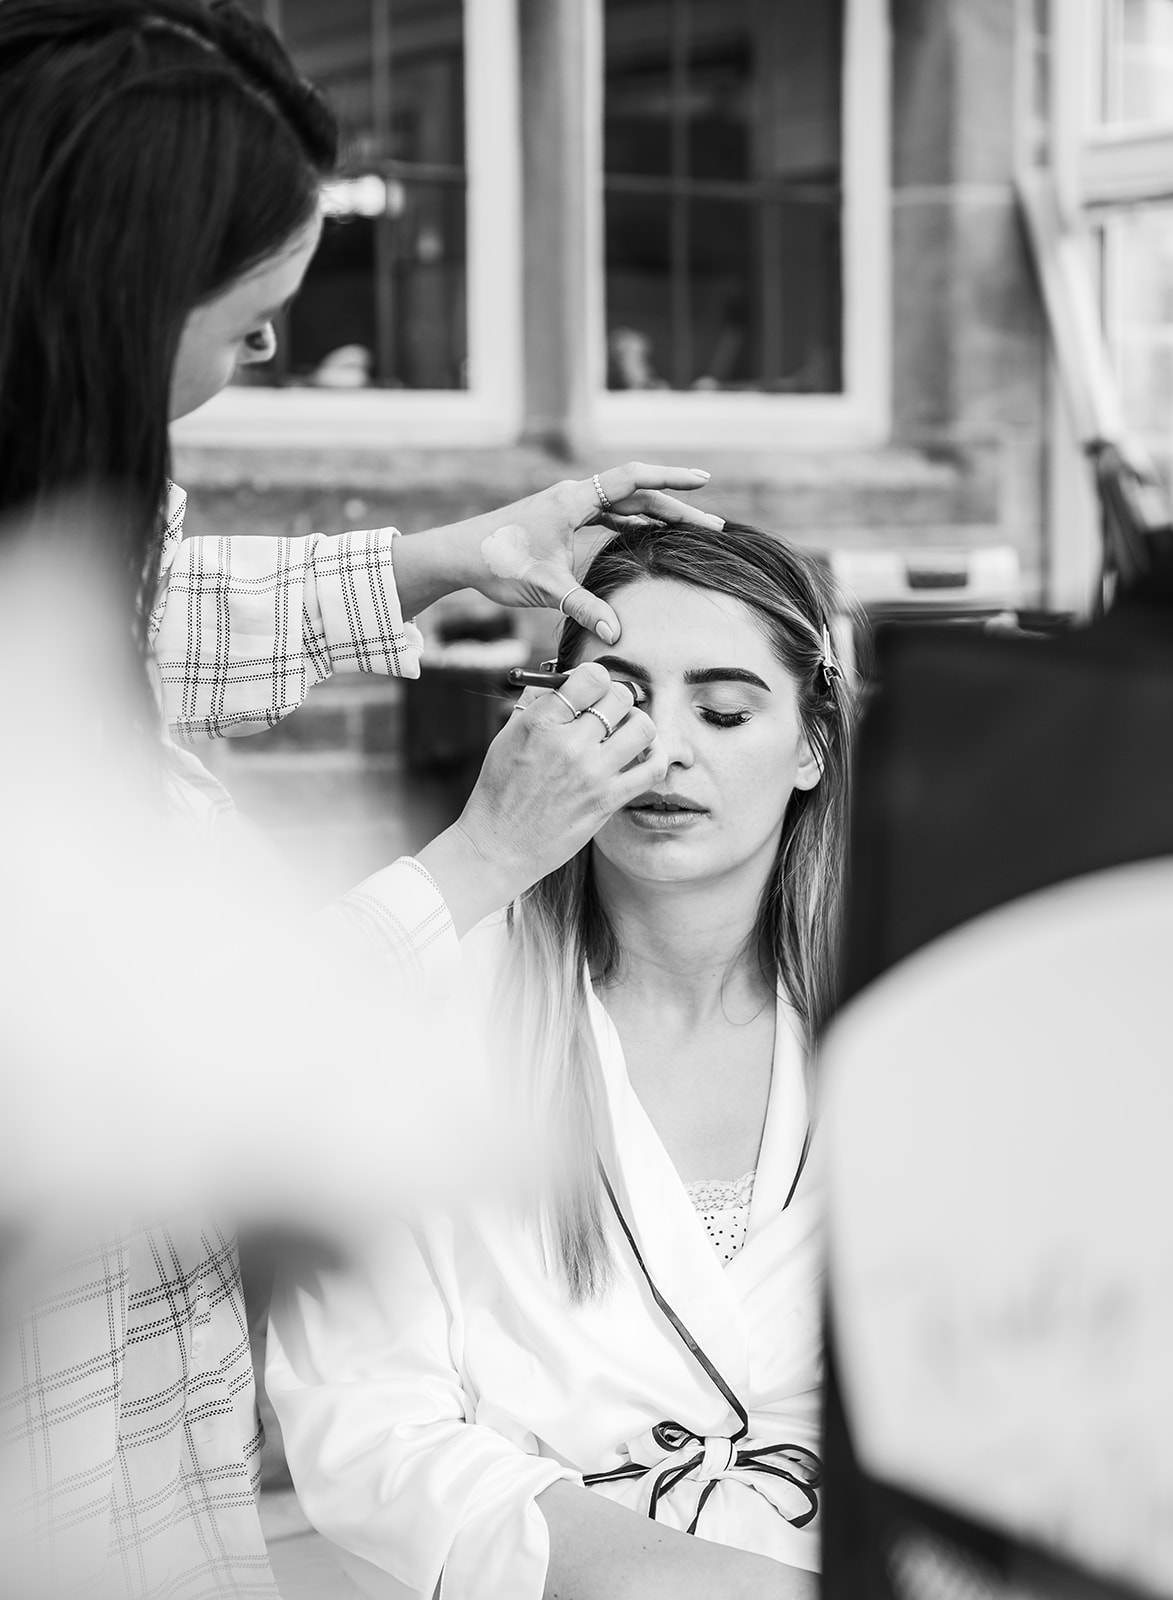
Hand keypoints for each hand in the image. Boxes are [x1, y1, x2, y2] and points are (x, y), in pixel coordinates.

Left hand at [394, 464, 723, 646]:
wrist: (458, 554)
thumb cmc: (498, 563)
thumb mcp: (544, 588)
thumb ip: (583, 607)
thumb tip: (616, 632)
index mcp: (573, 499)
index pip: (633, 479)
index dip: (671, 478)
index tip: (703, 482)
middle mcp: (574, 495)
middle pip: (637, 493)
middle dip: (677, 506)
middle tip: (712, 526)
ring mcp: (568, 505)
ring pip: (623, 503)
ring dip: (656, 513)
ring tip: (690, 528)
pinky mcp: (562, 518)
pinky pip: (607, 514)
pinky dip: (632, 520)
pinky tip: (649, 531)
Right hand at [414, 663, 667, 936]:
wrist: (499, 845)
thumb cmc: (500, 791)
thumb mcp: (506, 737)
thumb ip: (534, 703)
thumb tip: (561, 679)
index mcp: (540, 722)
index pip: (590, 677)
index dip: (595, 678)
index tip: (591, 689)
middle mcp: (569, 744)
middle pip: (620, 697)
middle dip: (617, 698)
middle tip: (610, 710)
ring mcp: (592, 773)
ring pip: (642, 727)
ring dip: (637, 724)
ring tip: (625, 733)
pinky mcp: (607, 801)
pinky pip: (651, 768)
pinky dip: (654, 757)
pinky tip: (642, 756)